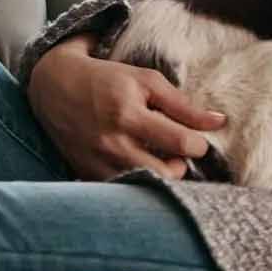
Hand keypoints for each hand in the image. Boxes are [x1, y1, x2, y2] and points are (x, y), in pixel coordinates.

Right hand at [26, 36, 225, 179]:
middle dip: (181, 166)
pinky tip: (139, 165)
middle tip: (179, 152)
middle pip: (165, 174)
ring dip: (160, 176)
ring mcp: (95, 162)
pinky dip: (136, 181)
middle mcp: (110, 143)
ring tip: (160, 158)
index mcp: (128, 115)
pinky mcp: (85, 173)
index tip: (198, 139)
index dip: (199, 144)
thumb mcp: (147, 81)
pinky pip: (121, 190)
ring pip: (144, 186)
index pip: (180, 142)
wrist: (52, 86)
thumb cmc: (107, 80)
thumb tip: (219, 122)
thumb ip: (184, 104)